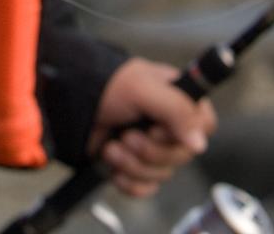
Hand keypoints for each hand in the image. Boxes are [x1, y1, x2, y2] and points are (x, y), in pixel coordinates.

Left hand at [88, 58, 216, 197]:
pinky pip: (146, 187)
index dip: (187, 132)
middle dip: (151, 150)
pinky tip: (112, 162)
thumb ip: (176, 110)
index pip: (205, 124)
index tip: (160, 127)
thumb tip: (199, 144)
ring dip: (133, 163)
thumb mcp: (143, 88)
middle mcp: (168, 123)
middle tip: (129, 135)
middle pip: (183, 155)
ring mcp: (152, 146)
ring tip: (113, 146)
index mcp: (177, 98)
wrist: (69, 103)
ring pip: (163, 173)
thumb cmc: (107, 86)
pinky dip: (128, 179)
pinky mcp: (135, 165)